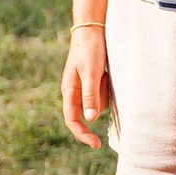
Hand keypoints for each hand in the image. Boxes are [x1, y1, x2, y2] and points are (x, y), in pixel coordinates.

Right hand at [61, 26, 110, 147]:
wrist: (92, 29)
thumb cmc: (90, 50)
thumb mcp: (91, 72)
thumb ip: (90, 95)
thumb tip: (89, 119)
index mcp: (69, 90)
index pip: (72, 120)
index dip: (82, 134)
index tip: (96, 144)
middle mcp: (74, 91)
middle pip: (87, 112)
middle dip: (99, 103)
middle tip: (105, 83)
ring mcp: (83, 86)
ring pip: (97, 103)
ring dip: (104, 93)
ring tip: (104, 73)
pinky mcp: (92, 81)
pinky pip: (101, 94)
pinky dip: (106, 87)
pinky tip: (106, 72)